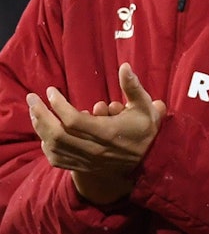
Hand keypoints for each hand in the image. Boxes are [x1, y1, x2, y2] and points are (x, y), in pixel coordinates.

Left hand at [28, 63, 164, 203]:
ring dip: (40, 128)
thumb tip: (124, 66)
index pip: (74, 120)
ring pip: (54, 146)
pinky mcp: (83, 166)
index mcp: (108, 132)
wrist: (150, 159)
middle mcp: (94, 149)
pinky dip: (46, 146)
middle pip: (58, 134)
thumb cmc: (146, 128)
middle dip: (41, 114)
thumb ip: (133, 87)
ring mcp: (87, 160)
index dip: (58, 105)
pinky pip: (57, 159)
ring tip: (35, 112)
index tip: (51, 91)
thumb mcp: (145, 106)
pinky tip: (44, 133)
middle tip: (32, 98)